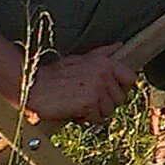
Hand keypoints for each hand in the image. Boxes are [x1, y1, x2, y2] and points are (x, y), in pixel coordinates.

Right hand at [23, 45, 140, 125]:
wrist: (33, 87)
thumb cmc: (54, 74)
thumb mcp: (80, 58)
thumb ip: (102, 53)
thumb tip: (119, 46)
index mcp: (104, 62)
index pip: (131, 78)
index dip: (121, 87)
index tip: (109, 91)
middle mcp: (104, 74)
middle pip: (121, 98)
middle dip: (106, 103)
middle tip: (88, 99)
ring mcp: (97, 89)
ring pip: (109, 110)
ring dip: (95, 112)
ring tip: (79, 103)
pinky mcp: (89, 103)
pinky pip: (96, 118)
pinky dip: (86, 118)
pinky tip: (74, 110)